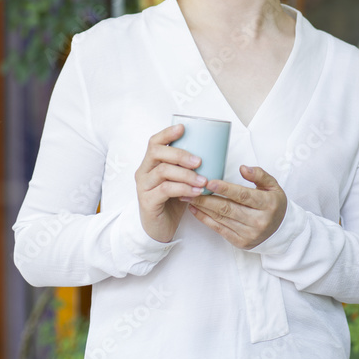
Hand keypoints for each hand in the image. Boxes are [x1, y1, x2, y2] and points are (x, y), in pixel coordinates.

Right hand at [134, 124, 208, 242]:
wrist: (159, 229)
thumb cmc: (173, 201)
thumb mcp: (181, 181)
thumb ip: (189, 168)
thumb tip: (215, 153)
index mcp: (151, 163)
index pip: (154, 142)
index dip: (167, 133)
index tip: (183, 128)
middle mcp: (144, 172)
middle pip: (157, 152)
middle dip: (180, 154)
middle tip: (199, 161)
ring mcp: (143, 186)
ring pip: (163, 171)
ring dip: (186, 174)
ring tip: (203, 180)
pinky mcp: (147, 201)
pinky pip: (165, 190)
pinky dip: (183, 189)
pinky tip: (196, 192)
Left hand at [185, 165, 287, 248]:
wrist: (279, 230)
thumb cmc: (273, 203)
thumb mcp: (272, 186)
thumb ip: (259, 175)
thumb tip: (243, 168)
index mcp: (268, 204)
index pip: (243, 196)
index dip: (225, 189)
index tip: (209, 181)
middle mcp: (259, 221)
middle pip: (228, 208)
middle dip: (207, 199)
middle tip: (190, 189)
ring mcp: (249, 234)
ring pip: (221, 219)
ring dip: (203, 208)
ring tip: (188, 197)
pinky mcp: (240, 242)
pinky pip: (219, 229)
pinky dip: (205, 219)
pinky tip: (195, 210)